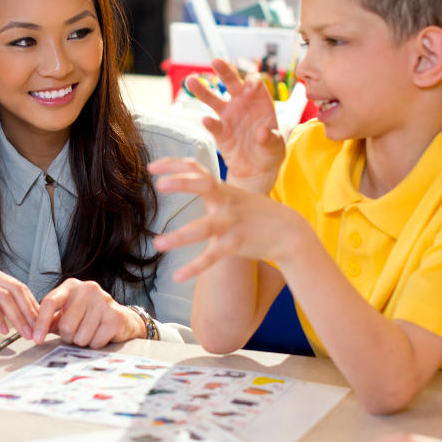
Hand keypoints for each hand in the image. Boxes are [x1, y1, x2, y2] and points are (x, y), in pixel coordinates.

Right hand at [0, 264, 38, 339]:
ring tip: (22, 333)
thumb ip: (6, 309)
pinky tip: (2, 330)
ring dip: (16, 317)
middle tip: (34, 331)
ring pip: (3, 295)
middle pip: (14, 289)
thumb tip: (31, 318)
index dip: (32, 306)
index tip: (40, 325)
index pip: (19, 286)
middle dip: (28, 312)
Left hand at [33, 278, 144, 347]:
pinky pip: (95, 342)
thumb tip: (31, 330)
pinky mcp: (115, 317)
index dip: (41, 323)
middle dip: (68, 336)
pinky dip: (95, 345)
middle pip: (66, 325)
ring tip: (89, 332)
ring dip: (82, 341)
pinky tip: (100, 335)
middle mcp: (88, 289)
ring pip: (80, 336)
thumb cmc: (88, 316)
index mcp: (71, 286)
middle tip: (75, 333)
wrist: (121, 319)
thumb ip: (50, 319)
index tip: (37, 340)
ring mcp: (103, 301)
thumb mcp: (67, 312)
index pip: (50, 302)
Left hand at [149, 157, 306, 280]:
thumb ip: (212, 188)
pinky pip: (212, 256)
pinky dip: (195, 267)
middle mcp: (225, 202)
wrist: (290, 232)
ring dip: (179, 236)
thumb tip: (190, 179)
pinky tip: (177, 277)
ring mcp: (231, 223)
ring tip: (157, 244)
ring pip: (204, 227)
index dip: (174, 165)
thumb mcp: (234, 195)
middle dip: (182, 183)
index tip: (151, 166)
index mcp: (222, 189)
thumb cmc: (256, 213)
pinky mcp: (236, 244)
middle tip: (159, 185)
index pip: (197, 169)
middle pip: (203, 185)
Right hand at [187, 59, 283, 193]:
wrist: (256, 170)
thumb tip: (263, 133)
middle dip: (224, 71)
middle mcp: (242, 104)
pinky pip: (213, 124)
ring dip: (202, 89)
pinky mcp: (220, 132)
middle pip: (232, 82)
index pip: (255, 82)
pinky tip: (207, 120)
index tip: (248, 89)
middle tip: (216, 61)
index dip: (251, 82)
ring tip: (191, 80)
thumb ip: (271, 140)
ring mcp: (228, 116)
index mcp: (260, 101)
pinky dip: (209, 122)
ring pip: (213, 99)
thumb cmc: (270, 153)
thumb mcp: (276, 147)